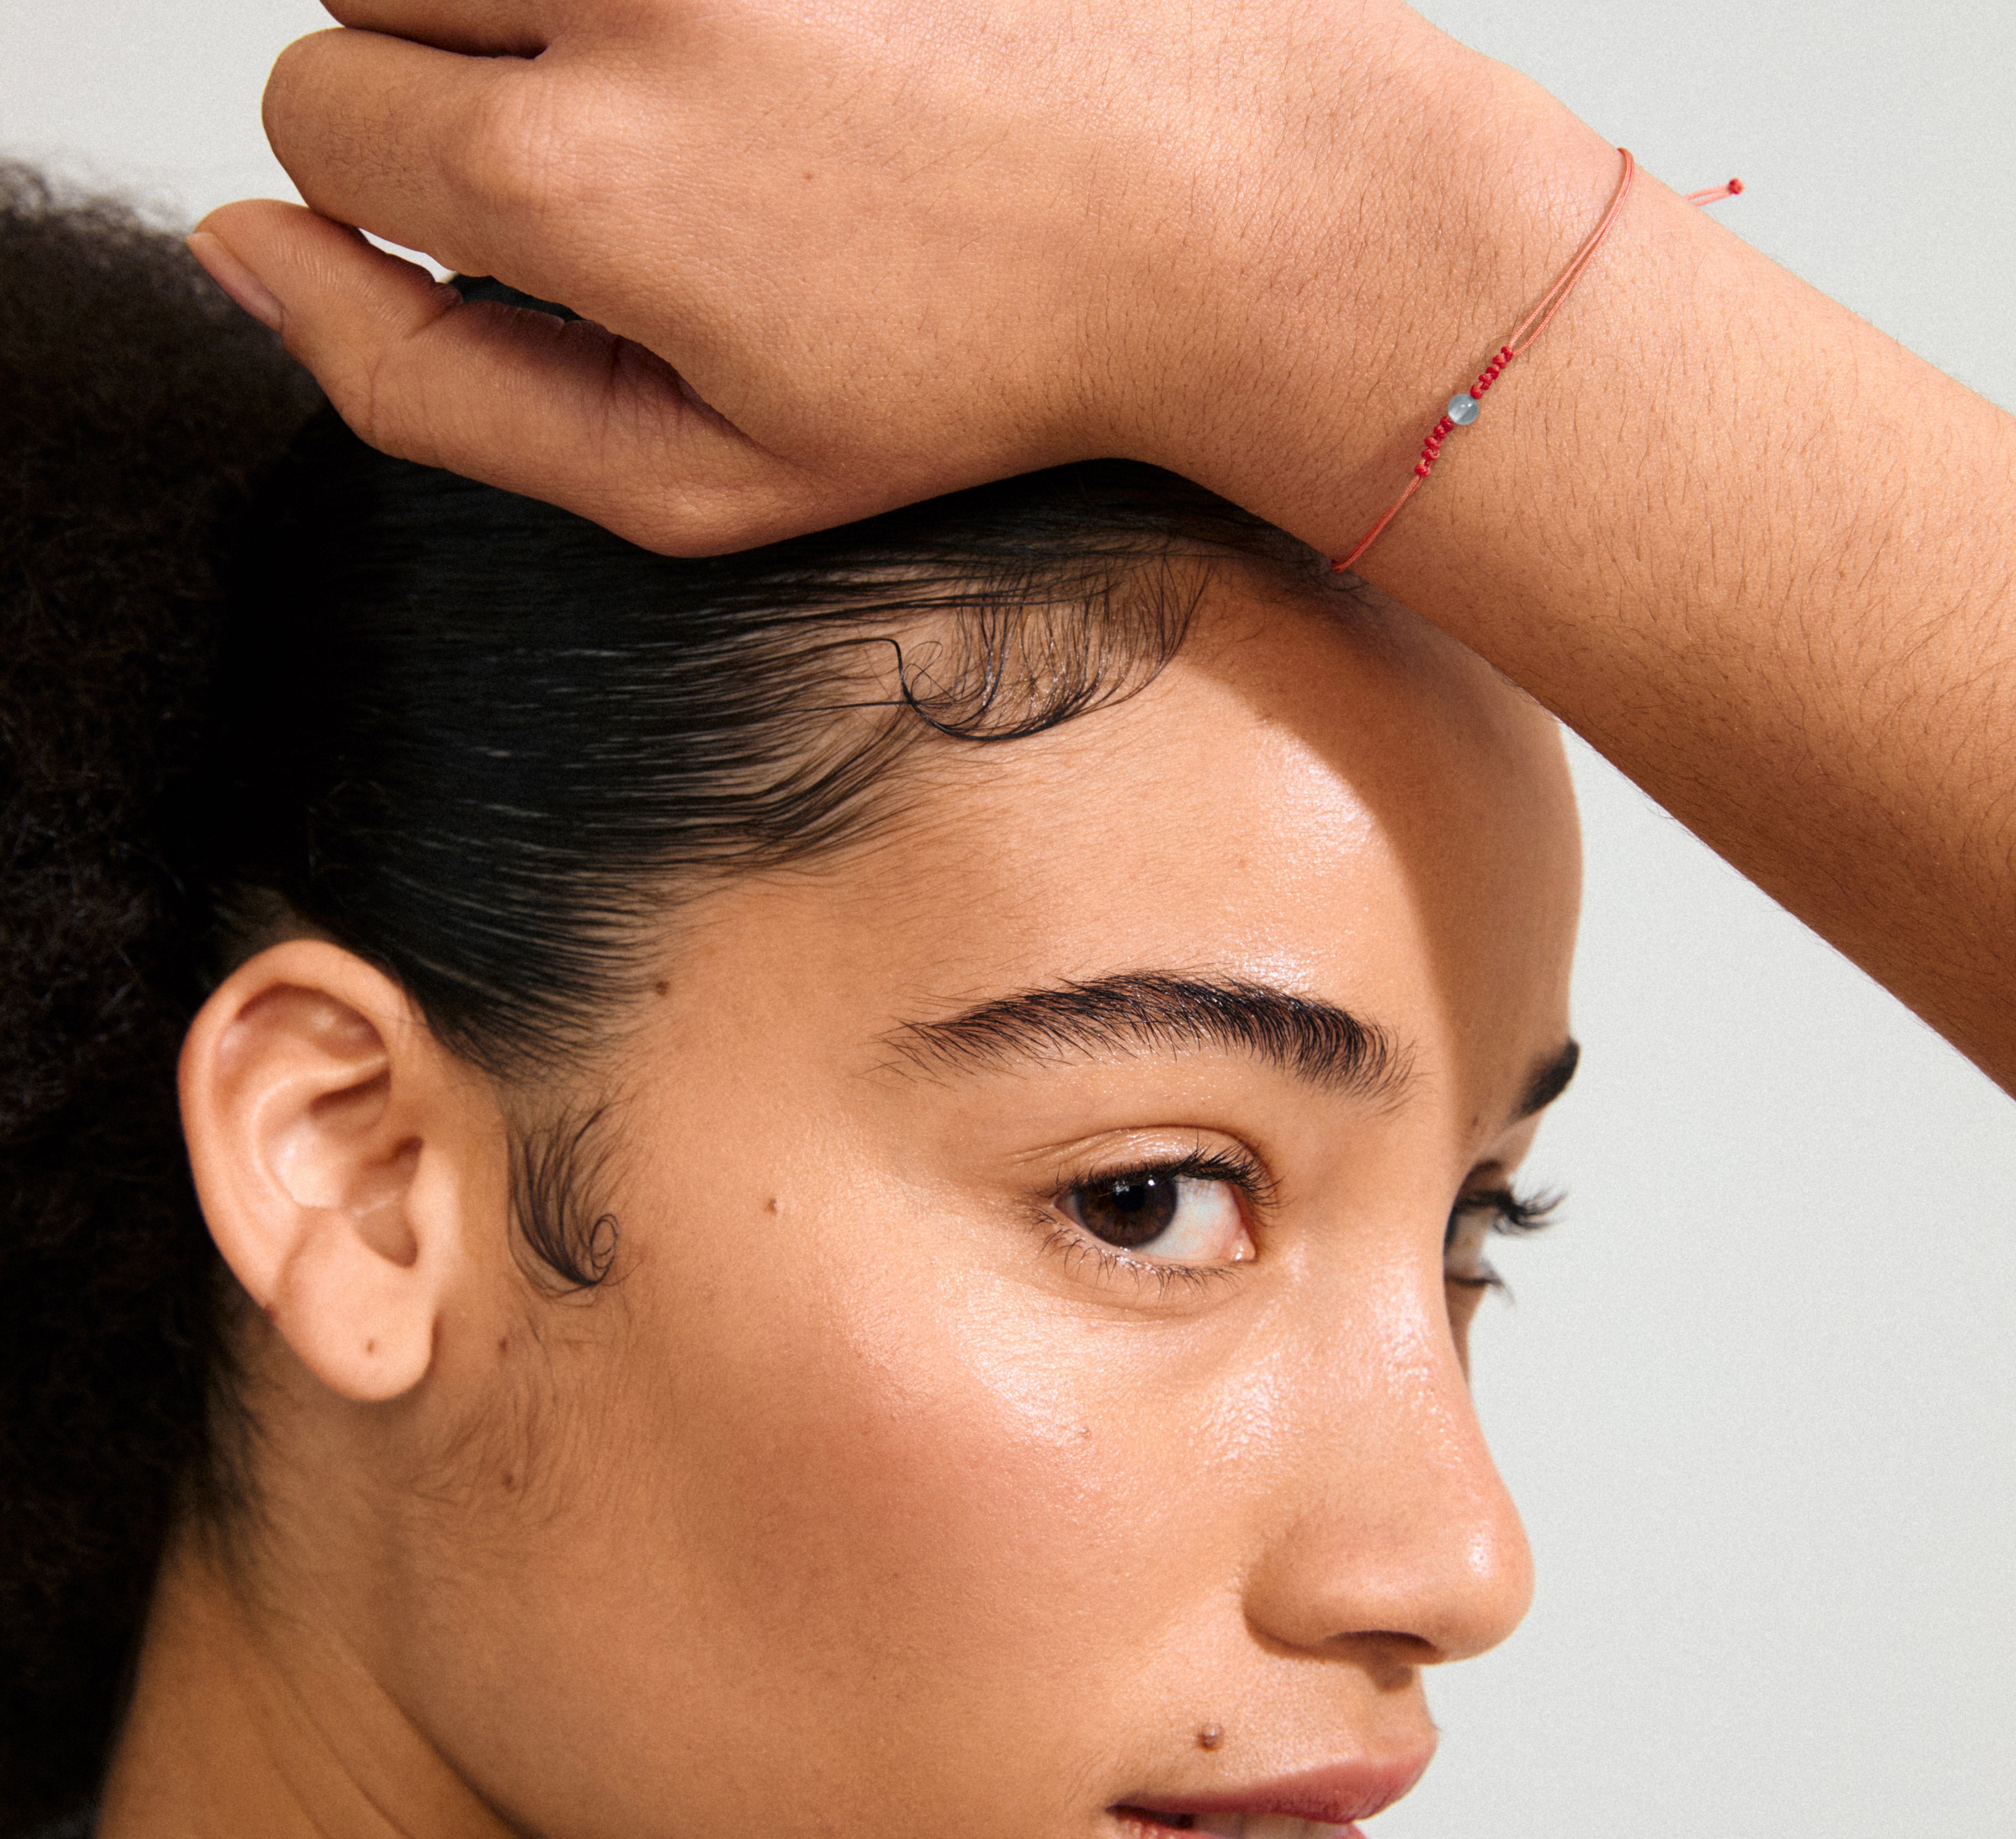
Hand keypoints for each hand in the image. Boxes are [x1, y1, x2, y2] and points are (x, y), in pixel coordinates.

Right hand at [191, 0, 1573, 552]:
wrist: (1189, 208)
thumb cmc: (963, 370)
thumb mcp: (692, 478)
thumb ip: (435, 389)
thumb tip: (252, 252)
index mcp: (571, 168)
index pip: (309, 127)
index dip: (399, 205)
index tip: (541, 252)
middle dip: (444, 86)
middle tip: (626, 181)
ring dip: (525, 4)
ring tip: (689, 99)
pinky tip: (761, 52)